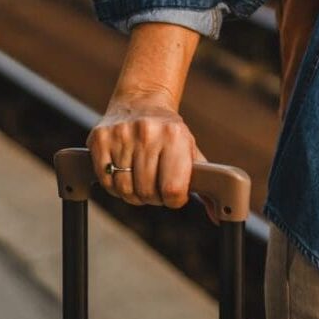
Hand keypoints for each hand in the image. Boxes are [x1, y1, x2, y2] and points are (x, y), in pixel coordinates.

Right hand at [87, 89, 219, 223]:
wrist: (141, 101)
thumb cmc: (170, 133)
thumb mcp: (191, 151)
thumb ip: (206, 184)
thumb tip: (218, 217)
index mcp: (175, 136)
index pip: (173, 190)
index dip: (173, 200)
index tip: (173, 195)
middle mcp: (148, 134)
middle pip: (146, 193)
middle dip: (152, 198)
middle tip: (155, 187)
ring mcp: (121, 135)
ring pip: (124, 190)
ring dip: (133, 194)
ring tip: (140, 181)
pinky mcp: (100, 139)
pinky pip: (105, 181)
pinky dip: (114, 186)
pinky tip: (123, 175)